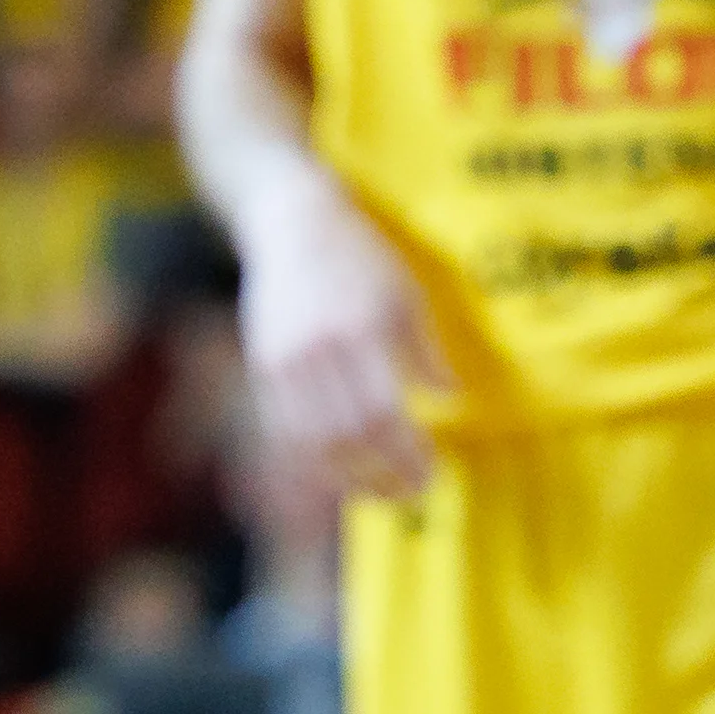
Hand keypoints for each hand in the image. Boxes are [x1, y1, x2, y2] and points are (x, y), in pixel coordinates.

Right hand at [237, 179, 447, 501]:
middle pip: (346, 437)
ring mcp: (283, 359)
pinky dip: (311, 460)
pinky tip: (340, 472)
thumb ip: (426, 350)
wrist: (290, 223)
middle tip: (413, 490)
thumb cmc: (359, 256)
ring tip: (379, 490)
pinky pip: (284, 430)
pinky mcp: (262, 366)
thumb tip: (452, 397)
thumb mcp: (406, 292)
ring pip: (311, 442)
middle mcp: (316, 349)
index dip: (406, 455)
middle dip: (383, 475)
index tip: (432, 470)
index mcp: (359, 329)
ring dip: (348, 478)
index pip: (381, 415)